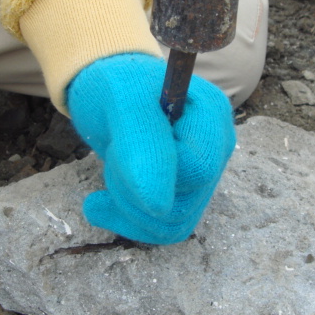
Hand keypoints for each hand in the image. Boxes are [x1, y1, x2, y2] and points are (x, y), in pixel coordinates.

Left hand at [67, 53, 235, 244]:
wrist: (111, 91)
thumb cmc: (118, 86)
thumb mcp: (122, 102)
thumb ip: (142, 146)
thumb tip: (158, 205)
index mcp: (211, 117)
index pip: (198, 170)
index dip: (155, 171)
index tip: (122, 146)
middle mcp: (216, 149)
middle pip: (185, 203)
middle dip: (133, 190)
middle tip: (113, 153)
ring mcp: (204, 176)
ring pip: (173, 223)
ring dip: (127, 205)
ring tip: (110, 172)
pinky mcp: (185, 194)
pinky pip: (164, 228)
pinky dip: (126, 220)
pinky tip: (99, 204)